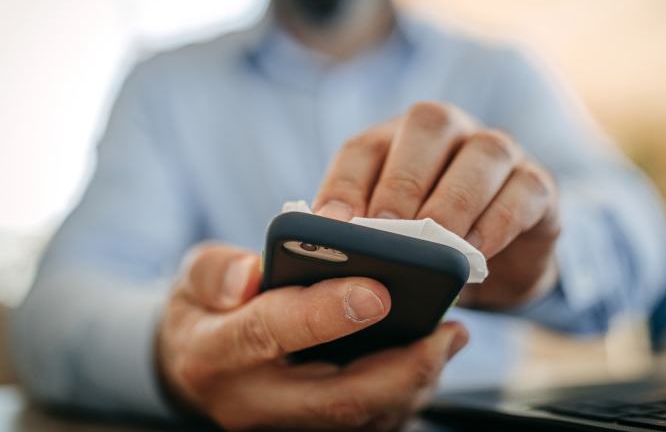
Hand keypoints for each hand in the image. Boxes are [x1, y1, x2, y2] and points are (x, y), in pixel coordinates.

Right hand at [157, 243, 467, 430]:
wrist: (197, 365)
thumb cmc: (207, 310)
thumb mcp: (194, 277)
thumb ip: (218, 271)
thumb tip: (253, 274)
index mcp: (215, 352)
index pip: (270, 332)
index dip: (324, 314)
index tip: (378, 291)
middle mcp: (252, 403)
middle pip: (337, 399)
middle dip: (402, 367)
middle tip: (447, 329)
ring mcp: (286, 427)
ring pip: (364, 419)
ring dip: (415, 382)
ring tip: (449, 337)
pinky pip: (370, 424)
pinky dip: (407, 393)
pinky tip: (430, 358)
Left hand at [313, 102, 560, 309]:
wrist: (502, 270)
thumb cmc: (434, 253)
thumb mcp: (396, 248)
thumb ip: (369, 243)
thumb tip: (337, 257)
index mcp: (400, 142)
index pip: (366, 147)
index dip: (346, 183)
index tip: (333, 224)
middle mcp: (452, 133)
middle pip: (429, 125)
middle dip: (403, 180)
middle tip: (386, 229)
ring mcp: (500, 153)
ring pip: (485, 151)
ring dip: (455, 199)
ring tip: (437, 245)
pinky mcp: (539, 184)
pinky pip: (525, 189)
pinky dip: (500, 220)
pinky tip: (477, 252)